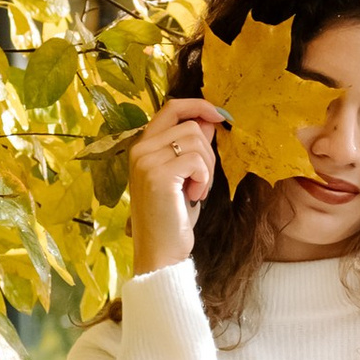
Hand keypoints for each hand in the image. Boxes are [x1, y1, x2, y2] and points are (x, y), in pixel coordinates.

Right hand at [127, 95, 226, 274]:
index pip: (171, 108)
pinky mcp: (158, 175)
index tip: (219, 115)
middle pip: (190, 126)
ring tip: (195, 191)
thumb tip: (208, 121)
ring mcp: (146, 161)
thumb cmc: (173, 218)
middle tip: (201, 181)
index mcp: (142, 148)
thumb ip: (191, 147)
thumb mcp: (185, 177)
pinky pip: (196, 160)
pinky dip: (204, 179)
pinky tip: (194, 196)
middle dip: (207, 152)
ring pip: (195, 141)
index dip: (198, 106)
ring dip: (206, 168)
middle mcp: (140, 150)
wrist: (160, 253)